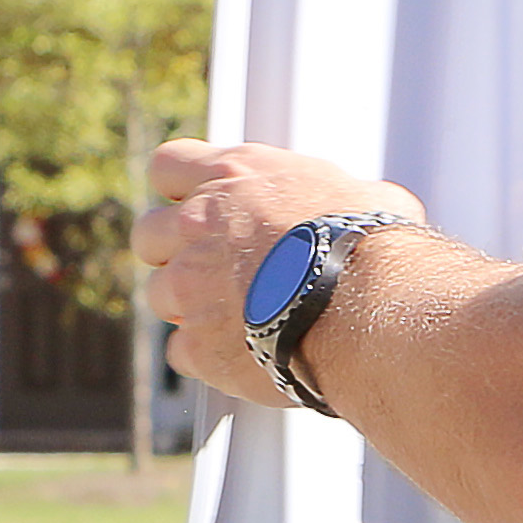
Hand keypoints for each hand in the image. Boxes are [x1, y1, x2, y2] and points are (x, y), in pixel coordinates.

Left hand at [139, 138, 423, 408]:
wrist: (371, 309)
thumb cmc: (374, 248)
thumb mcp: (362, 196)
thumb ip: (331, 198)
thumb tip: (359, 203)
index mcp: (237, 176)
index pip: (170, 166)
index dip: (180, 190)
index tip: (198, 207)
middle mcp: (200, 225)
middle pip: (148, 233)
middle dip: (173, 253)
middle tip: (213, 270)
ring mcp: (190, 285)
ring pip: (159, 295)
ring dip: (190, 308)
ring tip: (239, 319)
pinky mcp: (197, 343)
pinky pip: (181, 351)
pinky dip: (206, 357)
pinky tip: (245, 355)